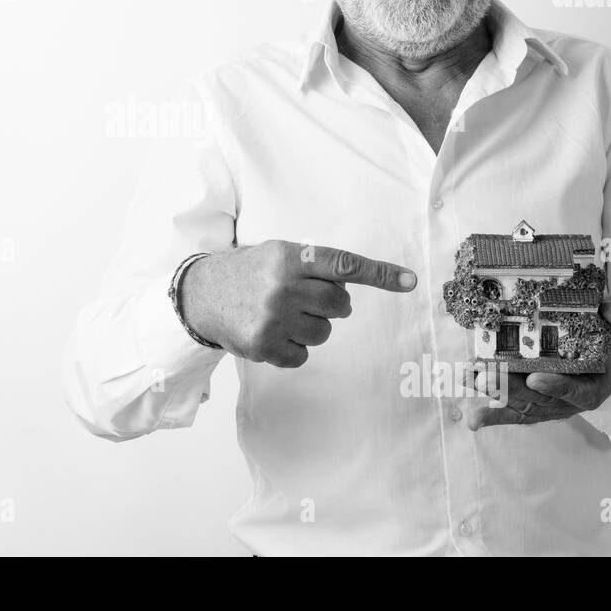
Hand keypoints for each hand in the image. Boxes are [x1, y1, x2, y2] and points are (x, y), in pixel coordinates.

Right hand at [181, 240, 417, 367]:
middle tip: (305, 299)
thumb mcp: (277, 254)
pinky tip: (272, 333)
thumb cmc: (248, 272)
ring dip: (311, 328)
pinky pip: (303, 355)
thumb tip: (350, 293)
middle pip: (339, 304)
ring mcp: (273, 318)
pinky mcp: (264, 345)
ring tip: (284, 316)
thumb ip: (313, 266)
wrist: (201, 294)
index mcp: (288, 257)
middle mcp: (282, 286)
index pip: (343, 265)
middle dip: (330, 305)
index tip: (409, 281)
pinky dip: (293, 348)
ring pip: (324, 333)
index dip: (379, 274)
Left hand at [464, 295, 610, 428]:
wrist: (603, 364)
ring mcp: (550, 407)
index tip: (535, 378)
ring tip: (471, 382)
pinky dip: (494, 417)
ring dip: (495, 395)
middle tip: (487, 376)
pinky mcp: (534, 408)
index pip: (576, 391)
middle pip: (539, 399)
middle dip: (511, 388)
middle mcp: (569, 402)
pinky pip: (514, 414)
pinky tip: (474, 420)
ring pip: (522, 405)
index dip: (557, 386)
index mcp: (594, 387)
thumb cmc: (607, 344)